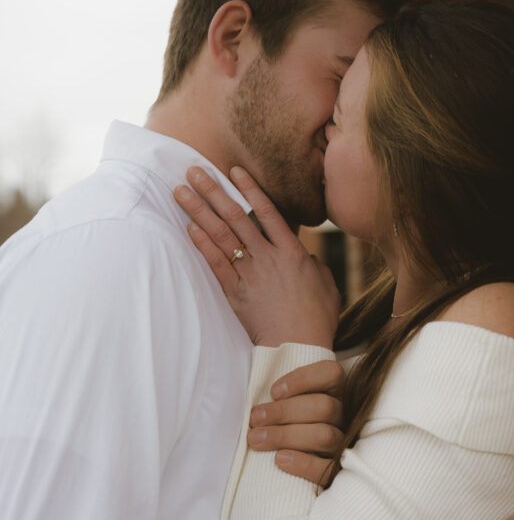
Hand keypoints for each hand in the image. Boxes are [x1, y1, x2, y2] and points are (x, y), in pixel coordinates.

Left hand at [174, 166, 340, 347]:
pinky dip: (202, 243)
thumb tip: (308, 257)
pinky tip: (188, 227)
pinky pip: (216, 263)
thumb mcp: (327, 287)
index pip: (268, 211)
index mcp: (293, 253)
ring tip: (180, 191)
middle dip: (213, 191)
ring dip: (199, 211)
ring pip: (221, 235)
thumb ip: (316, 267)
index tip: (234, 170)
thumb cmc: (317, 320)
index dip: (250, 188)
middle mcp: (269, 258)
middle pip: (236, 217)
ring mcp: (250, 274)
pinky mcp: (236, 294)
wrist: (298, 349)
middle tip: (193, 170)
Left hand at [247, 360, 345, 485]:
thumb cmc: (279, 419)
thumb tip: (250, 350)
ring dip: (286, 436)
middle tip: (254, 419)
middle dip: (284, 412)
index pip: (330, 373)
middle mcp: (343, 414)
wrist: (289, 461)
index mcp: (334, 390)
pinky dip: (303, 464)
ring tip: (257, 439)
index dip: (303, 379)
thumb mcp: (278, 394)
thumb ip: (273, 376)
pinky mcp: (336, 471)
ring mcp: (343, 442)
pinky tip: (280, 459)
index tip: (273, 390)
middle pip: (323, 407)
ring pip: (324, 435)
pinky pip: (327, 469)